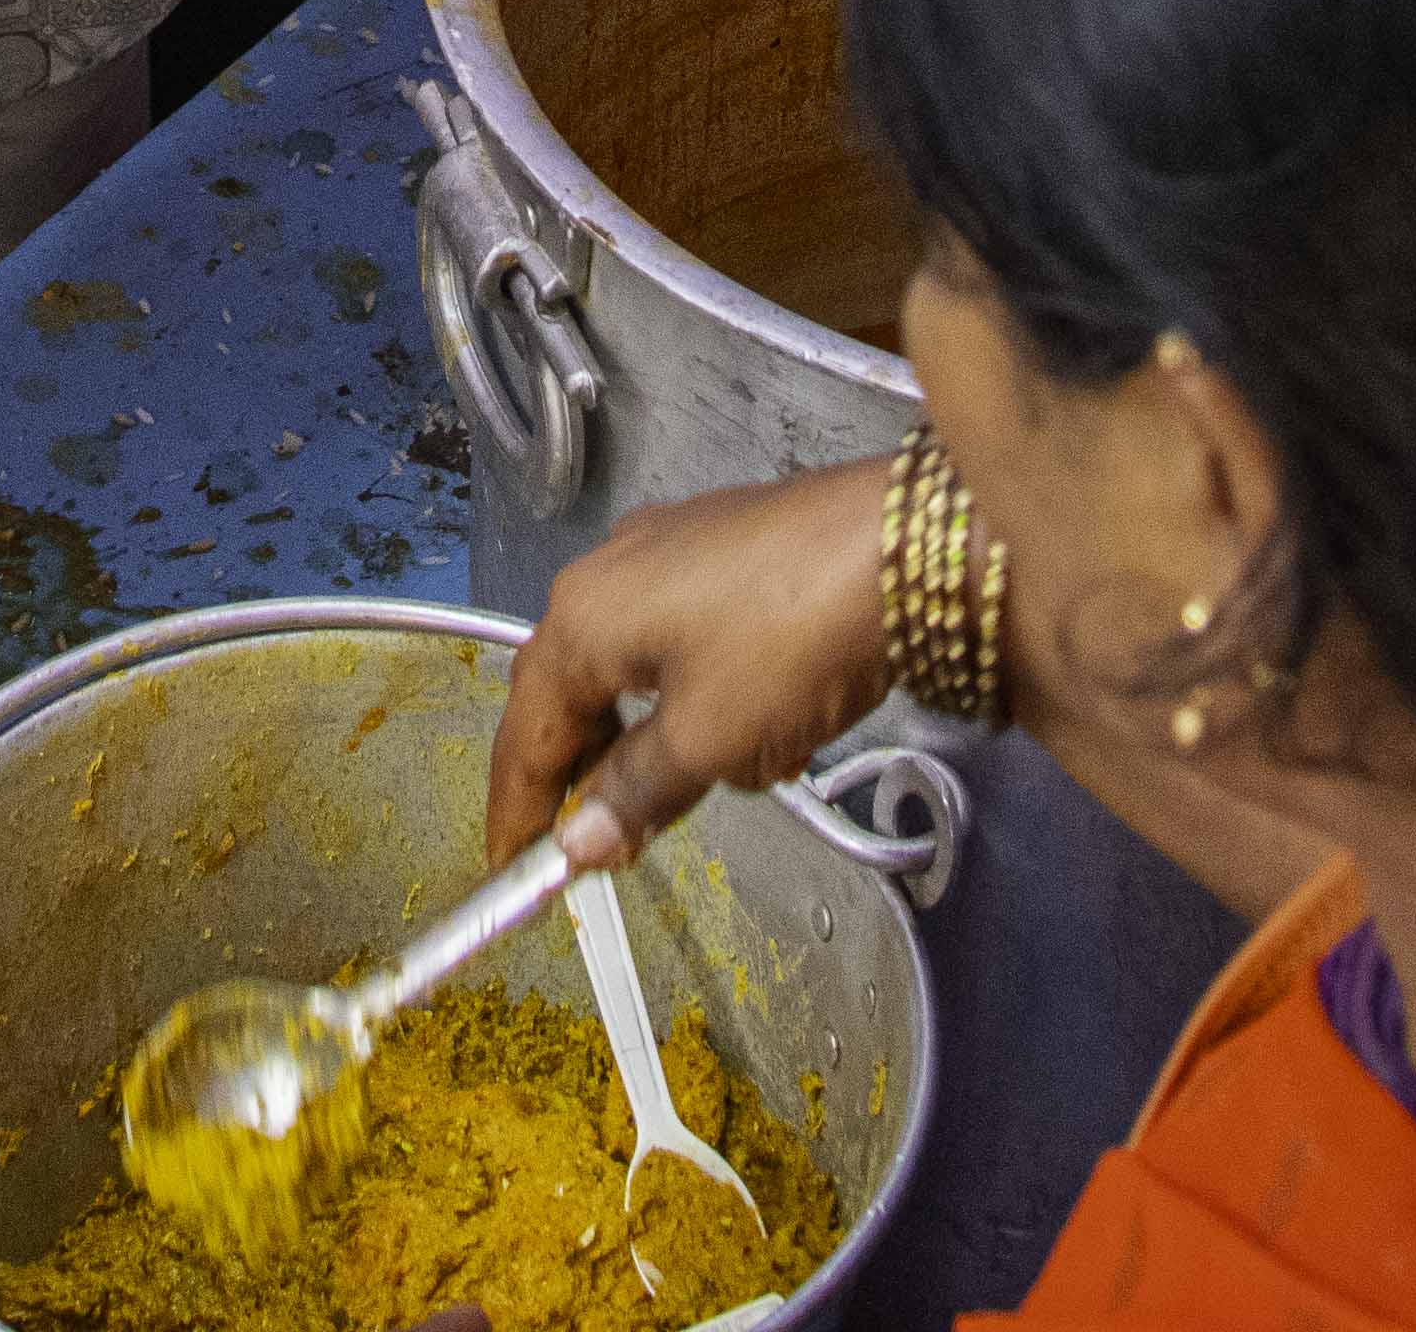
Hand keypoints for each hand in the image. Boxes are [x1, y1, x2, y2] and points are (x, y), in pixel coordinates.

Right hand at [491, 460, 907, 866]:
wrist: (905, 547)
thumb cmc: (789, 643)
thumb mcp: (708, 739)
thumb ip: (633, 793)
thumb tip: (576, 841)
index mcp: (582, 617)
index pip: (526, 734)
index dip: (517, 809)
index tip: (511, 868)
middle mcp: (609, 572)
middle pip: (577, 695)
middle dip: (599, 769)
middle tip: (613, 839)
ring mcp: (669, 549)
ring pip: (641, 672)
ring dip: (671, 735)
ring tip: (730, 773)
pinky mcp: (726, 548)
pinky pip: (690, 643)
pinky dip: (712, 695)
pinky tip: (772, 722)